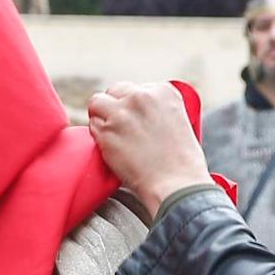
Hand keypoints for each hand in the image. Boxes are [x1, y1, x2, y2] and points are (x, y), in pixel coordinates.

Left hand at [88, 82, 212, 218]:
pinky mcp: (107, 131)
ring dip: (102, 117)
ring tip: (115, 136)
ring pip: (98, 103)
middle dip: (116, 107)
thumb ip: (157, 110)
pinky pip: (92, 125)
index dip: (134, 107)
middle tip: (123, 129)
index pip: (136, 89)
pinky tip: (114, 149)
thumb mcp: (179, 121)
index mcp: (164, 91)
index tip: (139, 123)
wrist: (177, 185)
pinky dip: (99, 136)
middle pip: (115, 91)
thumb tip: (137, 112)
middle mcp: (141, 96)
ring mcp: (122, 112)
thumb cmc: (182, 162)